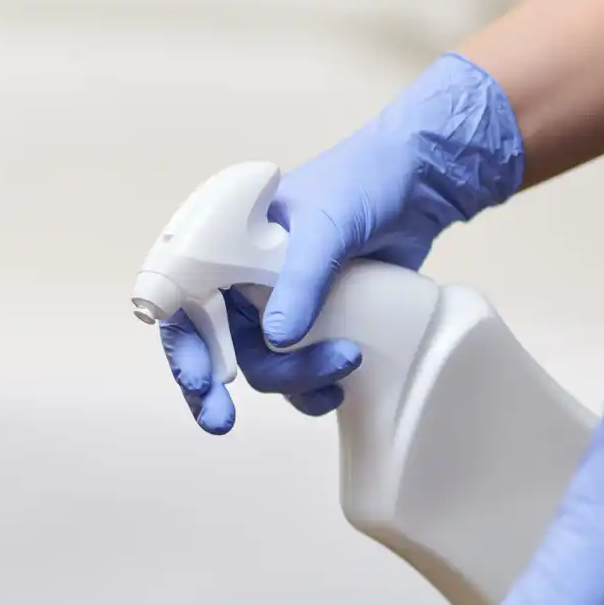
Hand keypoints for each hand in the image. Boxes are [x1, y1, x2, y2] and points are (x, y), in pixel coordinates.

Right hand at [163, 52, 524, 433]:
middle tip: (221, 422)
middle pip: (218, 348)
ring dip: (296, 381)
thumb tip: (277, 341)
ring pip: (264, 367)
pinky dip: (315, 387)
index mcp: (227, 246)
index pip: (184, 304)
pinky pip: (300, 372)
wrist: (419, 183)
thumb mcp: (327, 225)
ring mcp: (279, 306)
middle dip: (219, 389)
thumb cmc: (363, 181)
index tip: (201, 384)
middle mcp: (244, 280)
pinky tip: (341, 385)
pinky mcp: (317, 325)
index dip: (184, 348)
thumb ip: (300, 280)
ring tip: (344, 365)